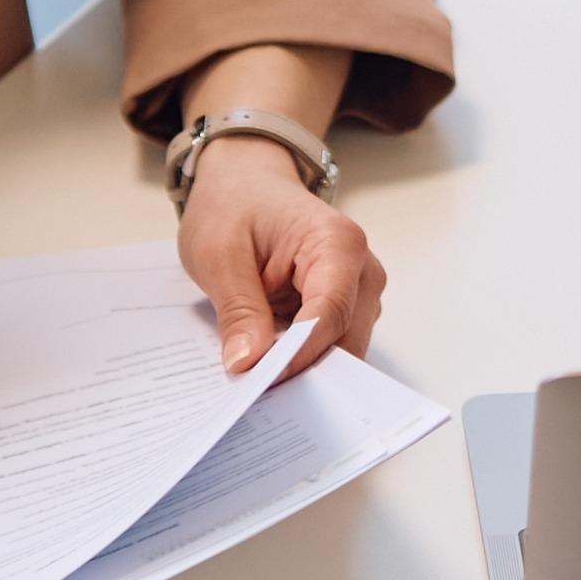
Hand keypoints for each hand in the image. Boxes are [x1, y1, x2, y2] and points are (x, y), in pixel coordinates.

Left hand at [172, 133, 383, 382]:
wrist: (244, 185)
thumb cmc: (234, 206)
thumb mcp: (218, 255)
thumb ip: (238, 310)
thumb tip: (249, 363)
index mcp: (337, 242)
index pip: (329, 313)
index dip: (297, 355)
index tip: (259, 384)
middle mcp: (362, 268)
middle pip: (343, 339)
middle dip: (302, 370)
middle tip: (253, 395)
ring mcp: (358, 290)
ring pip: (340, 349)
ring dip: (302, 368)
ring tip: (255, 382)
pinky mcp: (346, 306)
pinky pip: (330, 345)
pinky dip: (301, 360)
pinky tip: (268, 366)